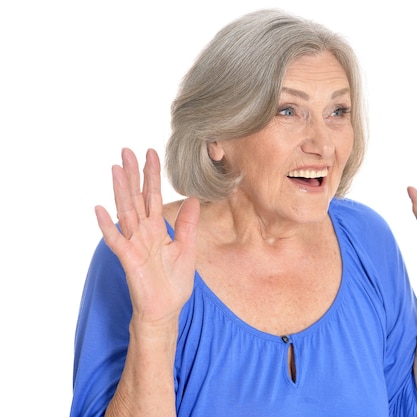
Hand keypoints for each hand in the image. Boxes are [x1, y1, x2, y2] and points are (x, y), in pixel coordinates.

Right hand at [95, 148, 199, 323]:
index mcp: (157, 229)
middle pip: (136, 198)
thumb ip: (187, 224)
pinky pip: (116, 240)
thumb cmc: (173, 282)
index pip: (153, 196)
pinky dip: (107, 225)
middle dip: (132, 174)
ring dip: (120, 191)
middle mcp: (143, 232)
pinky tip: (100, 209)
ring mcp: (133, 244)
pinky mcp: (128, 259)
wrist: (166, 309)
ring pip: (125, 212)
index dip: (151, 175)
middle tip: (127, 150)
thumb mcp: (187, 248)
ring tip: (115, 169)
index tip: (150, 154)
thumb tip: (194, 198)